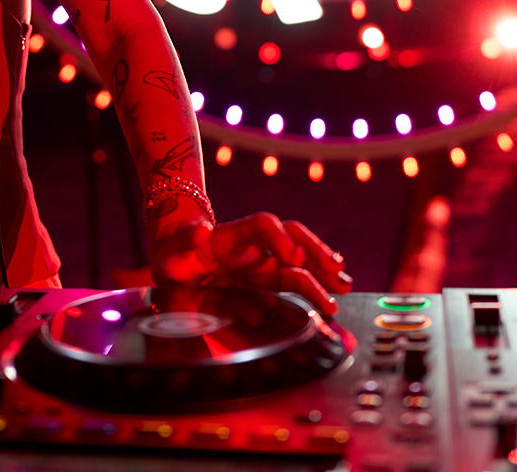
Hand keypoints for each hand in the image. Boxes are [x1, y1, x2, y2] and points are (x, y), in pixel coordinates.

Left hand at [150, 213, 351, 317]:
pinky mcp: (265, 280)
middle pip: (293, 236)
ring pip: (300, 260)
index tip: (290, 257)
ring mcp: (262, 263)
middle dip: (315, 251)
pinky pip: (296, 279)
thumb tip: (201, 231)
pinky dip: (317, 283)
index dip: (278, 237)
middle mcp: (253, 246)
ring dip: (323, 270)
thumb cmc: (174, 253)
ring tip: (344, 285)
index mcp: (232, 236)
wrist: (177, 259)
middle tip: (335, 271)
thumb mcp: (172, 248)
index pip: (263, 225)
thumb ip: (187, 239)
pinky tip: (334, 292)